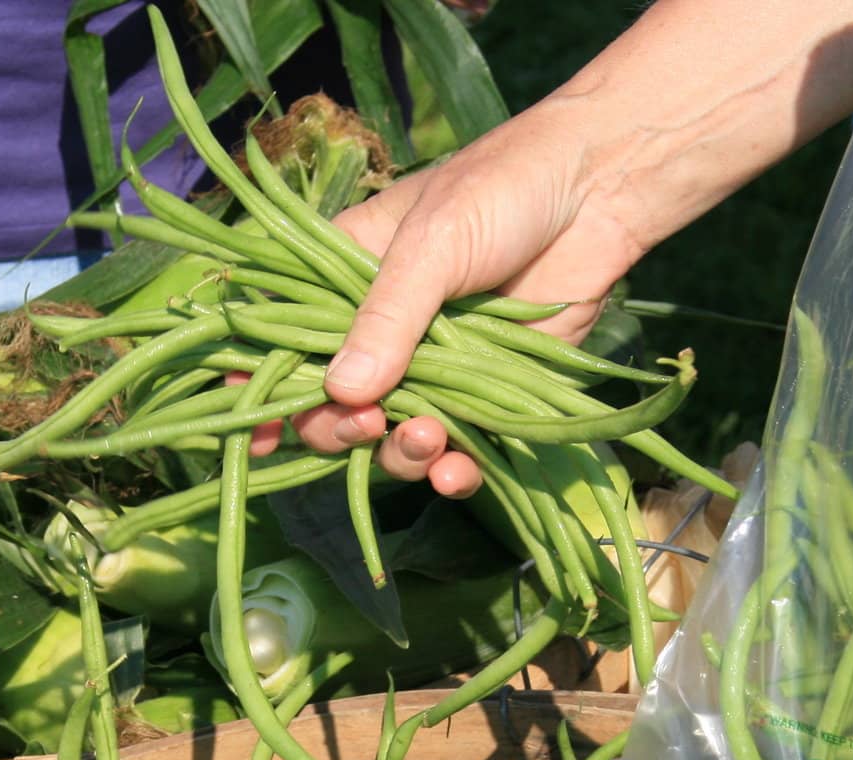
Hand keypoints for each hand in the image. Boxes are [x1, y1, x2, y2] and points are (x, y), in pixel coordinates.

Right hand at [288, 100, 644, 492]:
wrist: (597, 197)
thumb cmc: (502, 193)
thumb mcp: (432, 244)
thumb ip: (390, 318)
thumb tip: (343, 393)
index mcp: (346, 279)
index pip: (286, 340)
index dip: (265, 388)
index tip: (254, 431)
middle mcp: (384, 332)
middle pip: (335, 406)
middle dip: (339, 429)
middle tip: (364, 424)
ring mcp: (435, 369)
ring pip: (393, 437)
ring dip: (400, 453)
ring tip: (426, 438)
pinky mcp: (488, 398)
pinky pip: (456, 449)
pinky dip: (450, 470)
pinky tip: (453, 472)